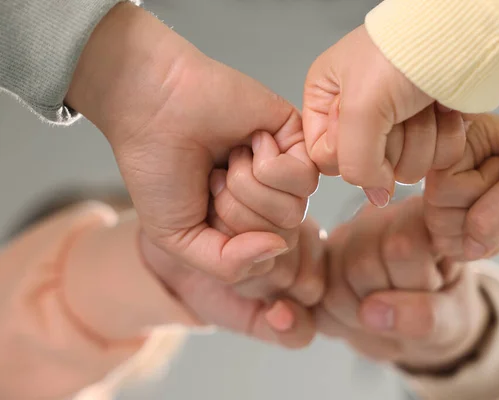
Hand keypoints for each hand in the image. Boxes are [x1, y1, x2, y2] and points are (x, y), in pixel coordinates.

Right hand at [141, 140, 325, 348]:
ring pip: (294, 210)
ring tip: (228, 159)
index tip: (201, 207)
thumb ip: (229, 264)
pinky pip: (305, 177)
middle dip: (236, 210)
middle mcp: (270, 199)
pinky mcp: (298, 138)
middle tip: (213, 177)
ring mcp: (287, 170)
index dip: (227, 238)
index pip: (263, 259)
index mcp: (245, 224)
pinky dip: (268, 163)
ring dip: (248, 185)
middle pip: (281, 235)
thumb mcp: (179, 239)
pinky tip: (250, 140)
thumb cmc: (159, 170)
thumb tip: (278, 248)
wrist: (153, 107)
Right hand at [303, 25, 465, 206]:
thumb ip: (355, 162)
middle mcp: (358, 115)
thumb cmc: (404, 51)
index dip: (349, 152)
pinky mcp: (430, 131)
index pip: (325, 158)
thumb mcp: (361, 107)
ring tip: (422, 104)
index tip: (366, 125)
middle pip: (369, 167)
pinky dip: (445, 137)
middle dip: (392, 143)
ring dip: (422, 138)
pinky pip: (436, 162)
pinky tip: (442, 109)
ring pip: (405, 169)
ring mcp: (397, 126)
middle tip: (399, 109)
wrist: (461, 33)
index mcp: (327, 101)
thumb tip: (376, 196)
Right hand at [317, 197, 487, 369]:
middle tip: (407, 308)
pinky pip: (316, 303)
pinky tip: (362, 316)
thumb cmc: (444, 312)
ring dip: (361, 317)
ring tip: (386, 314)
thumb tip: (369, 312)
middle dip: (384, 302)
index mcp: (418, 215)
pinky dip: (339, 322)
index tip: (434, 288)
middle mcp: (374, 216)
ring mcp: (340, 239)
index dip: (413, 282)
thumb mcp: (453, 319)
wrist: (418, 327)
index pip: (400, 246)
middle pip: (361, 266)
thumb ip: (425, 316)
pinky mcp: (319, 264)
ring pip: (333, 287)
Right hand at [424, 114, 498, 260]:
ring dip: (473, 237)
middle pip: (433, 207)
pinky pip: (446, 244)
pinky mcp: (465, 216)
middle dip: (473, 216)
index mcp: (465, 136)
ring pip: (436, 229)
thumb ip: (498, 209)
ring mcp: (458, 191)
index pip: (438, 181)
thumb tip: (468, 244)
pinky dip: (473, 249)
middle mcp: (454, 162)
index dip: (471, 191)